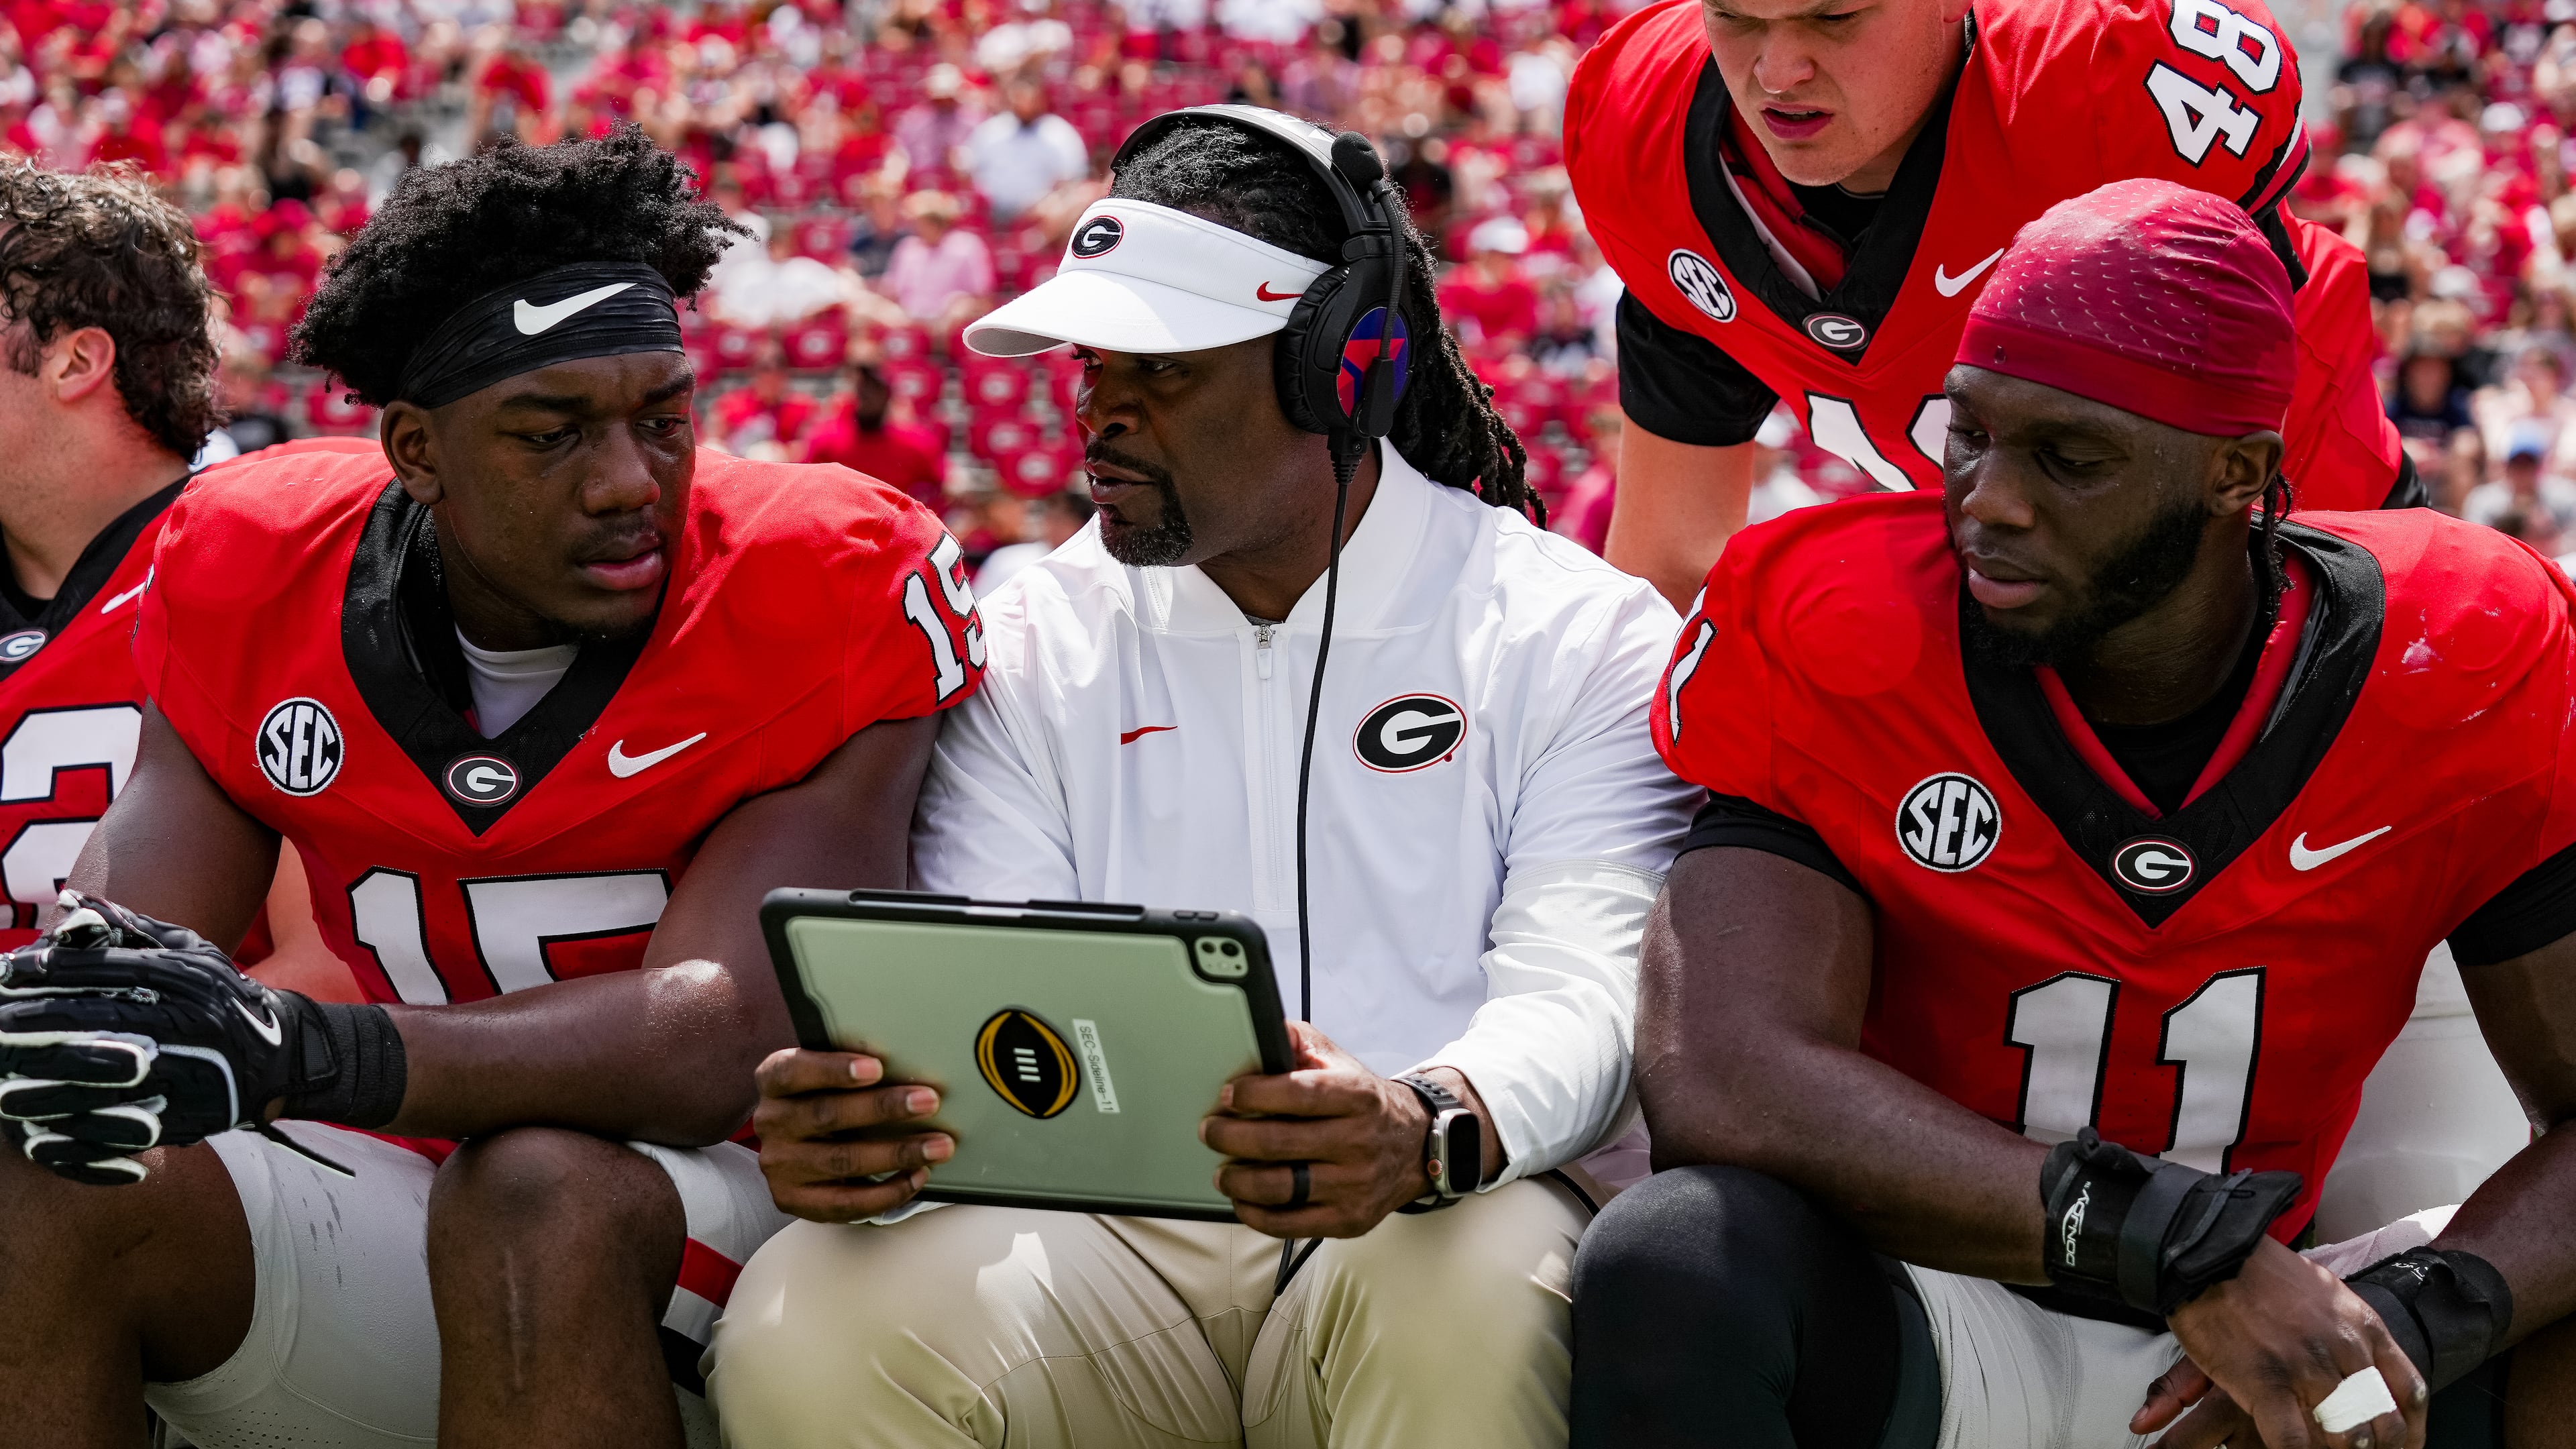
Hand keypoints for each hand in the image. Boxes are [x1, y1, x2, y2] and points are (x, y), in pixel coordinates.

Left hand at [0, 892, 330, 1183]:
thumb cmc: (221, 998)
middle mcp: (185, 1019)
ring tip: (2, 1086)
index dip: (53, 970)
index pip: (107, 968)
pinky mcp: (184, 1114)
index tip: (8, 972)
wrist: (281, 1058)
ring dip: (46, 1081)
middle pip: (95, 1019)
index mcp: (185, 977)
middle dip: (35, 1023)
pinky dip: (78, 1130)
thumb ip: (129, 927)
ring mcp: (186, 1069)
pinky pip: (122, 1124)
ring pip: (103, 1075)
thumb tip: (69, 902)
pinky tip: (42, 1131)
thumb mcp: (189, 952)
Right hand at [750, 1048, 953, 1222]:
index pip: (794, 1071)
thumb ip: (854, 1067)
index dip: (834, 1069)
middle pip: (827, 1115)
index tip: (877, 1067)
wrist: (794, 1145)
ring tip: (938, 1146)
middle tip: (928, 1102)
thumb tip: (910, 1060)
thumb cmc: (825, 1097)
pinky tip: (917, 1176)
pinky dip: (886, 1192)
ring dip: (897, 1153)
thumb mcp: (827, 1075)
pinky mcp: (792, 1199)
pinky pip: (844, 1203)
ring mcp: (779, 1164)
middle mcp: (771, 1121)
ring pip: (842, 1160)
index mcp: (774, 1079)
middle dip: (883, 1108)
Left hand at [1199, 1020, 1435, 1238]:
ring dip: (1238, 1180)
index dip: (1255, 1094)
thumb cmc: (1365, 1103)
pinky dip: (1256, 1214)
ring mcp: (1354, 1184)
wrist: (1414, 1147)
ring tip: (1222, 1170)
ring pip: (1280, 1187)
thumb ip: (1299, 1042)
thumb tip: (1262, 1028)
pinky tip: (1243, 1199)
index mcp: (1358, 1096)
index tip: (1228, 1094)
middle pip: (1280, 1143)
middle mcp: (1359, 1141)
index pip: (1299, 1093)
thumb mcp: (1340, 1062)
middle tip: (1210, 1131)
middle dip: (1232, 1136)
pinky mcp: (1348, 1219)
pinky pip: (1289, 1225)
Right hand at [2134, 1238, 2428, 1448]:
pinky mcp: (2266, 1383)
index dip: (2411, 1428)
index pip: (2410, 1391)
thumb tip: (2360, 1362)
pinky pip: (2294, 1441)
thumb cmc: (2261, 1271)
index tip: (2403, 1444)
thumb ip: (2348, 1328)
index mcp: (2363, 1326)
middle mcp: (2344, 1350)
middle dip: (2375, 1446)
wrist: (2211, 1251)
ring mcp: (2307, 1369)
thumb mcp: (2325, 1291)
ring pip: (2345, 1437)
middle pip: (2382, 1422)